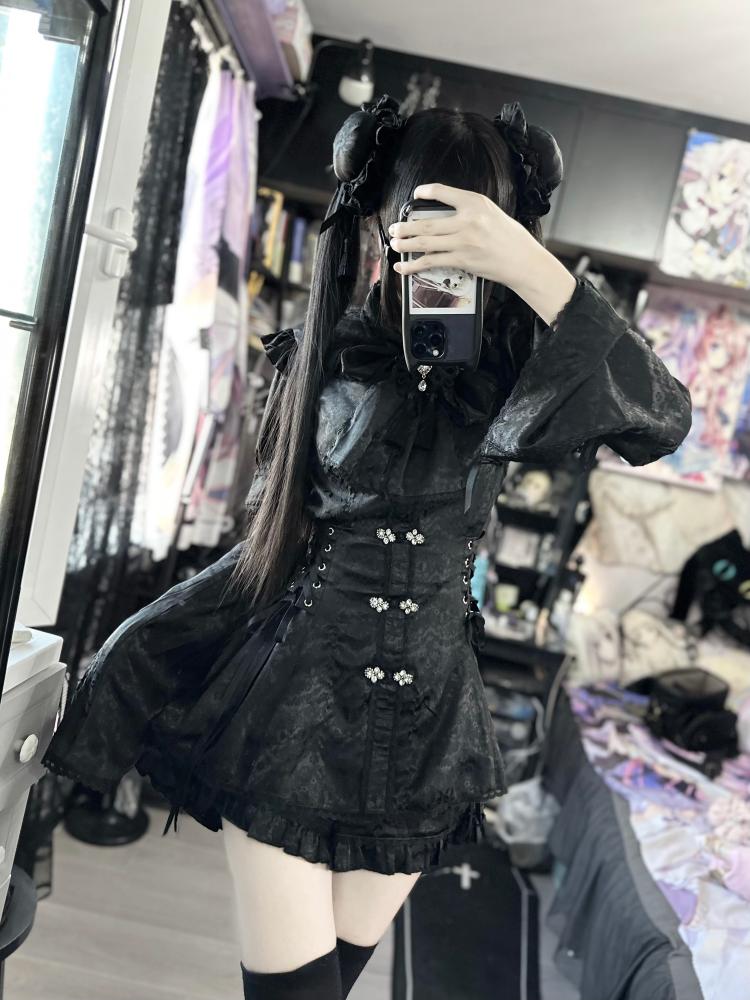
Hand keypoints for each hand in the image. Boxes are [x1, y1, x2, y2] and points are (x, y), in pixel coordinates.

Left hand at [388, 182, 576, 325]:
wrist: (524, 261)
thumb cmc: (510, 238)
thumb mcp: (492, 213)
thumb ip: (470, 211)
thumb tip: (445, 216)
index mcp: (476, 203)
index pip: (444, 192)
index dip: (426, 192)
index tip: (415, 195)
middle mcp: (468, 220)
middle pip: (427, 222)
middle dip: (406, 226)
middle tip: (393, 227)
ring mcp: (463, 241)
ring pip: (425, 242)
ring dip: (405, 244)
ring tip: (394, 243)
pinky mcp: (461, 260)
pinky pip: (431, 262)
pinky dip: (413, 265)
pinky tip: (402, 266)